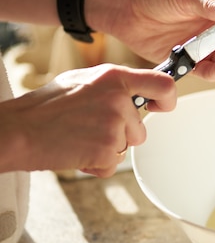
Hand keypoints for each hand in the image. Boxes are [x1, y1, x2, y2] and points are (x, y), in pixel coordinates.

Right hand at [0, 64, 175, 177]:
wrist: (19, 130)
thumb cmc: (45, 107)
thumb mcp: (82, 80)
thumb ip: (112, 84)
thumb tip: (134, 91)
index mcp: (115, 77)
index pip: (164, 84)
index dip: (168, 99)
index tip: (161, 106)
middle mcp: (119, 99)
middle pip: (140, 128)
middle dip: (121, 134)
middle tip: (91, 128)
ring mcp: (114, 125)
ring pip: (126, 146)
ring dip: (107, 148)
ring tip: (80, 136)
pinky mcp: (107, 150)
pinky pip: (112, 165)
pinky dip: (96, 164)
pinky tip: (76, 150)